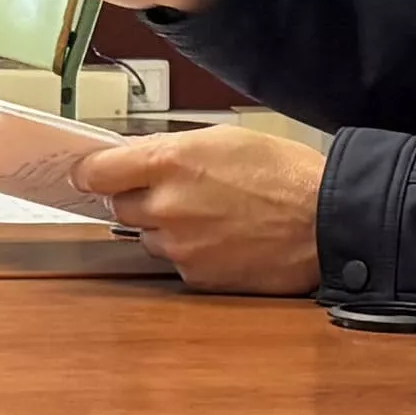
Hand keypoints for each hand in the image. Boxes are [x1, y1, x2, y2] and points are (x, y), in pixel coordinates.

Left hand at [72, 121, 327, 293]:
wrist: (326, 222)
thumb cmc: (284, 173)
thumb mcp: (225, 138)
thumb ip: (172, 149)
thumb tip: (135, 157)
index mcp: (169, 162)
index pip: (96, 171)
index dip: (91, 172)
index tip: (89, 173)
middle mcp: (165, 206)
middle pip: (118, 206)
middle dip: (137, 198)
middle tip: (173, 191)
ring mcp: (178, 245)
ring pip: (146, 236)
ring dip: (164, 227)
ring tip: (210, 216)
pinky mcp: (195, 276)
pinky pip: (175, 262)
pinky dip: (190, 251)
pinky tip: (223, 239)